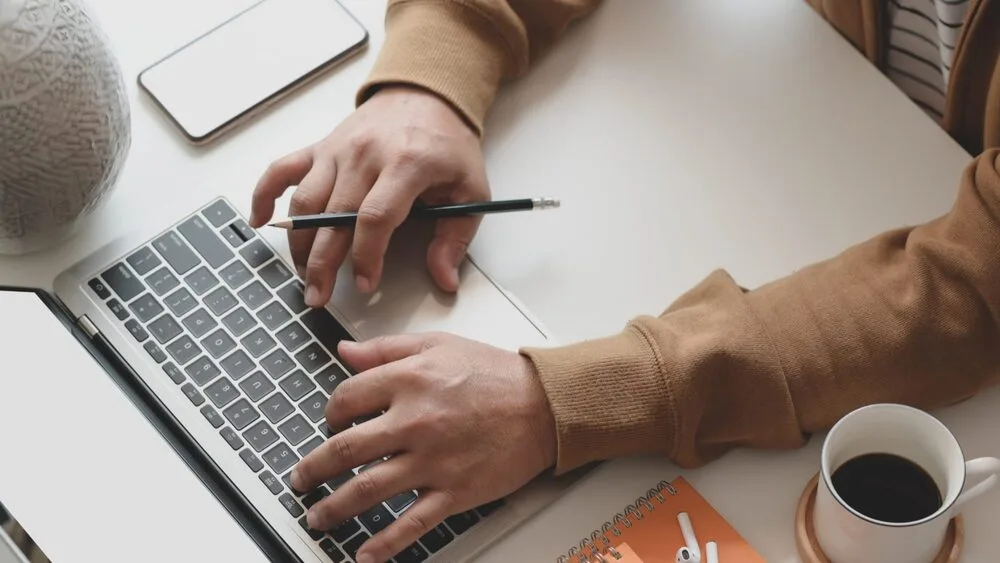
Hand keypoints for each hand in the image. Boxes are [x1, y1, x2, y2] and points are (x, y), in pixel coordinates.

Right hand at [249, 86, 488, 305]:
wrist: (426, 95)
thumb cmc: (447, 146)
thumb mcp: (470, 189)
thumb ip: (455, 237)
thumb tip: (444, 279)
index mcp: (406, 164)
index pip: (375, 218)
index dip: (366, 256)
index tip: (365, 284)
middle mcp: (365, 155)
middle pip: (333, 216)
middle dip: (323, 263)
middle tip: (319, 296)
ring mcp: (337, 150)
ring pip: (305, 201)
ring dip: (298, 242)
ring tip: (304, 275)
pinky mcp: (320, 147)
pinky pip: (282, 170)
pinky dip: (264, 194)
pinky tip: (259, 221)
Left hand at [289, 333, 556, 562]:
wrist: (546, 405)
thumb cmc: (496, 373)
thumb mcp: (439, 344)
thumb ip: (387, 348)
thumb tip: (345, 351)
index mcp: (409, 381)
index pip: (346, 399)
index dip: (330, 412)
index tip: (329, 422)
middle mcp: (415, 422)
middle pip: (344, 450)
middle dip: (312, 468)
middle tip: (300, 478)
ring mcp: (433, 461)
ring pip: (367, 489)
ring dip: (334, 507)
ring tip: (317, 517)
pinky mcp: (454, 492)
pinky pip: (411, 523)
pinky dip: (384, 543)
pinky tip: (364, 553)